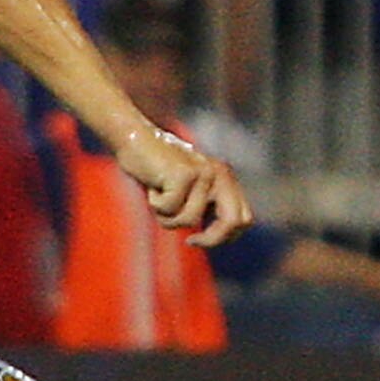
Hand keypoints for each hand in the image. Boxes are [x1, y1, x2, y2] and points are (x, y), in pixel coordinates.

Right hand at [118, 130, 252, 247]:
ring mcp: (203, 173)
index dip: (226, 237)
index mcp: (225, 179)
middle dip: (211, 239)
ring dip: (168, 218)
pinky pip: (169, 209)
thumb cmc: (157, 171)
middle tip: (191, 242)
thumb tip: (214, 239)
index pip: (243, 219)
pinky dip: (155, 205)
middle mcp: (219, 174)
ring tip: (158, 198)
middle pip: (232, 222)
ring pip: (189, 219)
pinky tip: (152, 187)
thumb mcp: (189, 190)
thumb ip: (205, 207)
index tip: (203, 238)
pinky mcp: (184, 174)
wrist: (136, 138)